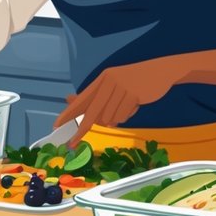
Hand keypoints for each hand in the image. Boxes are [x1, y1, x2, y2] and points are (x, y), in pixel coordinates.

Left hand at [52, 60, 176, 145]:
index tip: (56, 125)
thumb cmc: (135, 81)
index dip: (68, 113)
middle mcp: (108, 82)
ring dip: (116, 118)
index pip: (82, 99)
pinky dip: (127, 115)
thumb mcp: (114, 84)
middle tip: (72, 143)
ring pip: (109, 117)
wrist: (160, 72)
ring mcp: (120, 87)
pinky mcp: (132, 93)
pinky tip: (134, 104)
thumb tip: (71, 99)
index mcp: (102, 80)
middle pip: (91, 112)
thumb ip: (95, 95)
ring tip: (125, 107)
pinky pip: (123, 115)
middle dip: (81, 130)